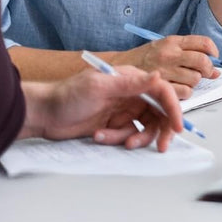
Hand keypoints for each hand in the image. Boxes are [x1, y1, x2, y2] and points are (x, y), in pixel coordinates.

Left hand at [22, 67, 183, 151]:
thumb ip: (130, 83)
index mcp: (132, 79)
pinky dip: (116, 139)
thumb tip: (158, 75)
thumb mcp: (99, 87)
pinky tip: (99, 135)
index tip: (177, 127)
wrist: (44, 114)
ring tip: (111, 138)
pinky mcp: (115, 124)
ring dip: (133, 137)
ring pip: (144, 127)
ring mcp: (124, 110)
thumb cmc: (68, 96)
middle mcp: (132, 94)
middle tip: (161, 146)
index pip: (162, 91)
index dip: (174, 108)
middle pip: (159, 112)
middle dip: (161, 130)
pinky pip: (127, 135)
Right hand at [114, 35, 219, 98]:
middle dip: (208, 69)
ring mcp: (165, 71)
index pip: (203, 43)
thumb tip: (214, 70)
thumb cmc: (145, 58)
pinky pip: (185, 92)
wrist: (118, 67)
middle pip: (202, 62)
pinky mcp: (160, 87)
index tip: (214, 56)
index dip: (213, 51)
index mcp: (172, 42)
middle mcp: (169, 54)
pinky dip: (186, 93)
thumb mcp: (165, 46)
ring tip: (185, 80)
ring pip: (195, 79)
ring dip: (194, 82)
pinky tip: (178, 89)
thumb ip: (189, 53)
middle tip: (205, 73)